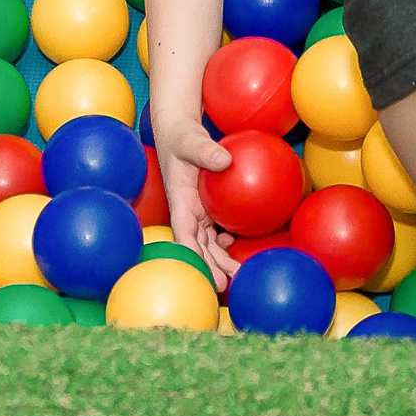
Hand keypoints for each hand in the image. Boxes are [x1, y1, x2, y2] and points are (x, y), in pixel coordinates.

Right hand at [156, 116, 242, 285]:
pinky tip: (234, 242)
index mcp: (180, 201)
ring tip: (235, 274)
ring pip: (207, 240)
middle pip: (198, 244)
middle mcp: (188, 210)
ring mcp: (197, 209)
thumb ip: (206, 151)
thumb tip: (225, 160)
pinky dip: (223, 238)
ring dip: (218, 258)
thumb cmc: (183, 137)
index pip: (184, 232)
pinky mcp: (206, 205)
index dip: (191, 253)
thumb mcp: (192, 141)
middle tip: (225, 285)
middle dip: (209, 265)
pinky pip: (214, 226)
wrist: (180, 131)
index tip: (201, 270)